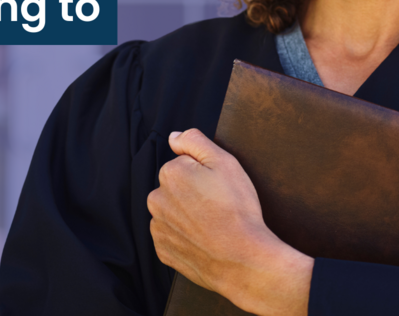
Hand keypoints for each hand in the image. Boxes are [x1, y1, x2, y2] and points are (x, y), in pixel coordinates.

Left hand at [147, 129, 312, 315]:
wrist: (242, 260)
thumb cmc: (237, 210)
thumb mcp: (224, 162)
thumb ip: (195, 141)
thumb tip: (174, 137)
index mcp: (169, 174)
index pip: (184, 165)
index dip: (204, 174)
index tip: (218, 188)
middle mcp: (156, 199)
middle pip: (175, 188)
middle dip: (191, 193)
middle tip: (217, 206)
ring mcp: (158, 227)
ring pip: (172, 212)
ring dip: (186, 215)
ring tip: (212, 225)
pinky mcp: (163, 250)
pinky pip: (171, 236)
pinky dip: (184, 237)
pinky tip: (204, 240)